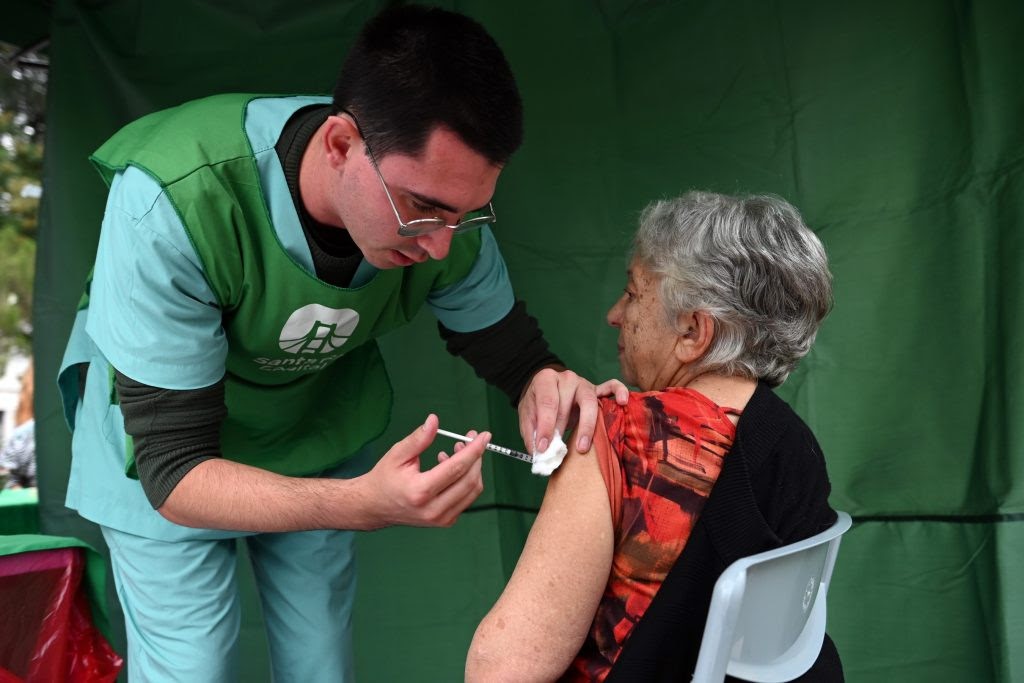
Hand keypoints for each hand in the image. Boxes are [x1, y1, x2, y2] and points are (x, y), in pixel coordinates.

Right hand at [364, 414, 488, 527]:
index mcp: (420, 491)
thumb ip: (419, 438)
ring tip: (458, 450)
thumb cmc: (384, 478)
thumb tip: (434, 421)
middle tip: (470, 439)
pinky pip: (467, 498)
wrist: (374, 506)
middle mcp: (433, 509)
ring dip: (472, 468)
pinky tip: (451, 467)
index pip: (456, 468)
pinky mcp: (445, 521)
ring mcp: (441, 518)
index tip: (483, 436)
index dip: (474, 450)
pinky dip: (466, 480)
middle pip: (469, 480)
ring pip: (472, 490)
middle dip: (476, 457)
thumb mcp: (397, 454)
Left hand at [518, 369, 628, 454]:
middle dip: (562, 427)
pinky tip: (622, 403)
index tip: (542, 447)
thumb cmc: (537, 404)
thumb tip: (539, 454)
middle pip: (568, 402)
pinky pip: (612, 387)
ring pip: (590, 401)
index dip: (545, 426)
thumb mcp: (527, 415)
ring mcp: (584, 383)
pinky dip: (620, 392)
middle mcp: (567, 378)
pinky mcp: (597, 389)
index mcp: (546, 379)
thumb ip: (531, 433)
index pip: (547, 402)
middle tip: (559, 451)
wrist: (546, 390)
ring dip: (586, 425)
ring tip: (582, 447)